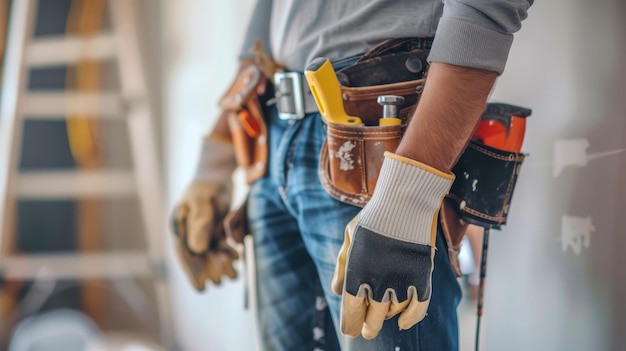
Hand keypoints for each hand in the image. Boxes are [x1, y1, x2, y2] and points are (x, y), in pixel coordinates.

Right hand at [171, 137, 238, 290]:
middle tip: (228, 267)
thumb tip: (198, 250)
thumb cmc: (204, 189)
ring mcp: (204, 243)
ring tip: (233, 264)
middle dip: (213, 269)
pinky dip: (230, 256)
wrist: (215, 182)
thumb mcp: (200, 202)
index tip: (204, 283)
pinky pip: (223, 256)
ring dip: (223, 265)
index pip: (184, 259)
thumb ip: (200, 223)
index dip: (194, 272)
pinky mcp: (217, 241)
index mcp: (179, 234)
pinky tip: (236, 254)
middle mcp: (190, 242)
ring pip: (213, 264)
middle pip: (200, 266)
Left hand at [331, 152, 453, 338]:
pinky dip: (410, 319)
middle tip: (368, 332)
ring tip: (384, 316)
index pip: (351, 312)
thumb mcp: (350, 238)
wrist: (403, 203)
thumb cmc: (372, 219)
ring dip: (387, 317)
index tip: (351, 330)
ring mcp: (400, 282)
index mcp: (356, 274)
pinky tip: (402, 322)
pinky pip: (417, 309)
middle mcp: (377, 283)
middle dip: (368, 328)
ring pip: (393, 313)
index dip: (351, 325)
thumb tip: (336, 290)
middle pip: (372, 319)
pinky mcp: (420, 279)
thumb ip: (343, 266)